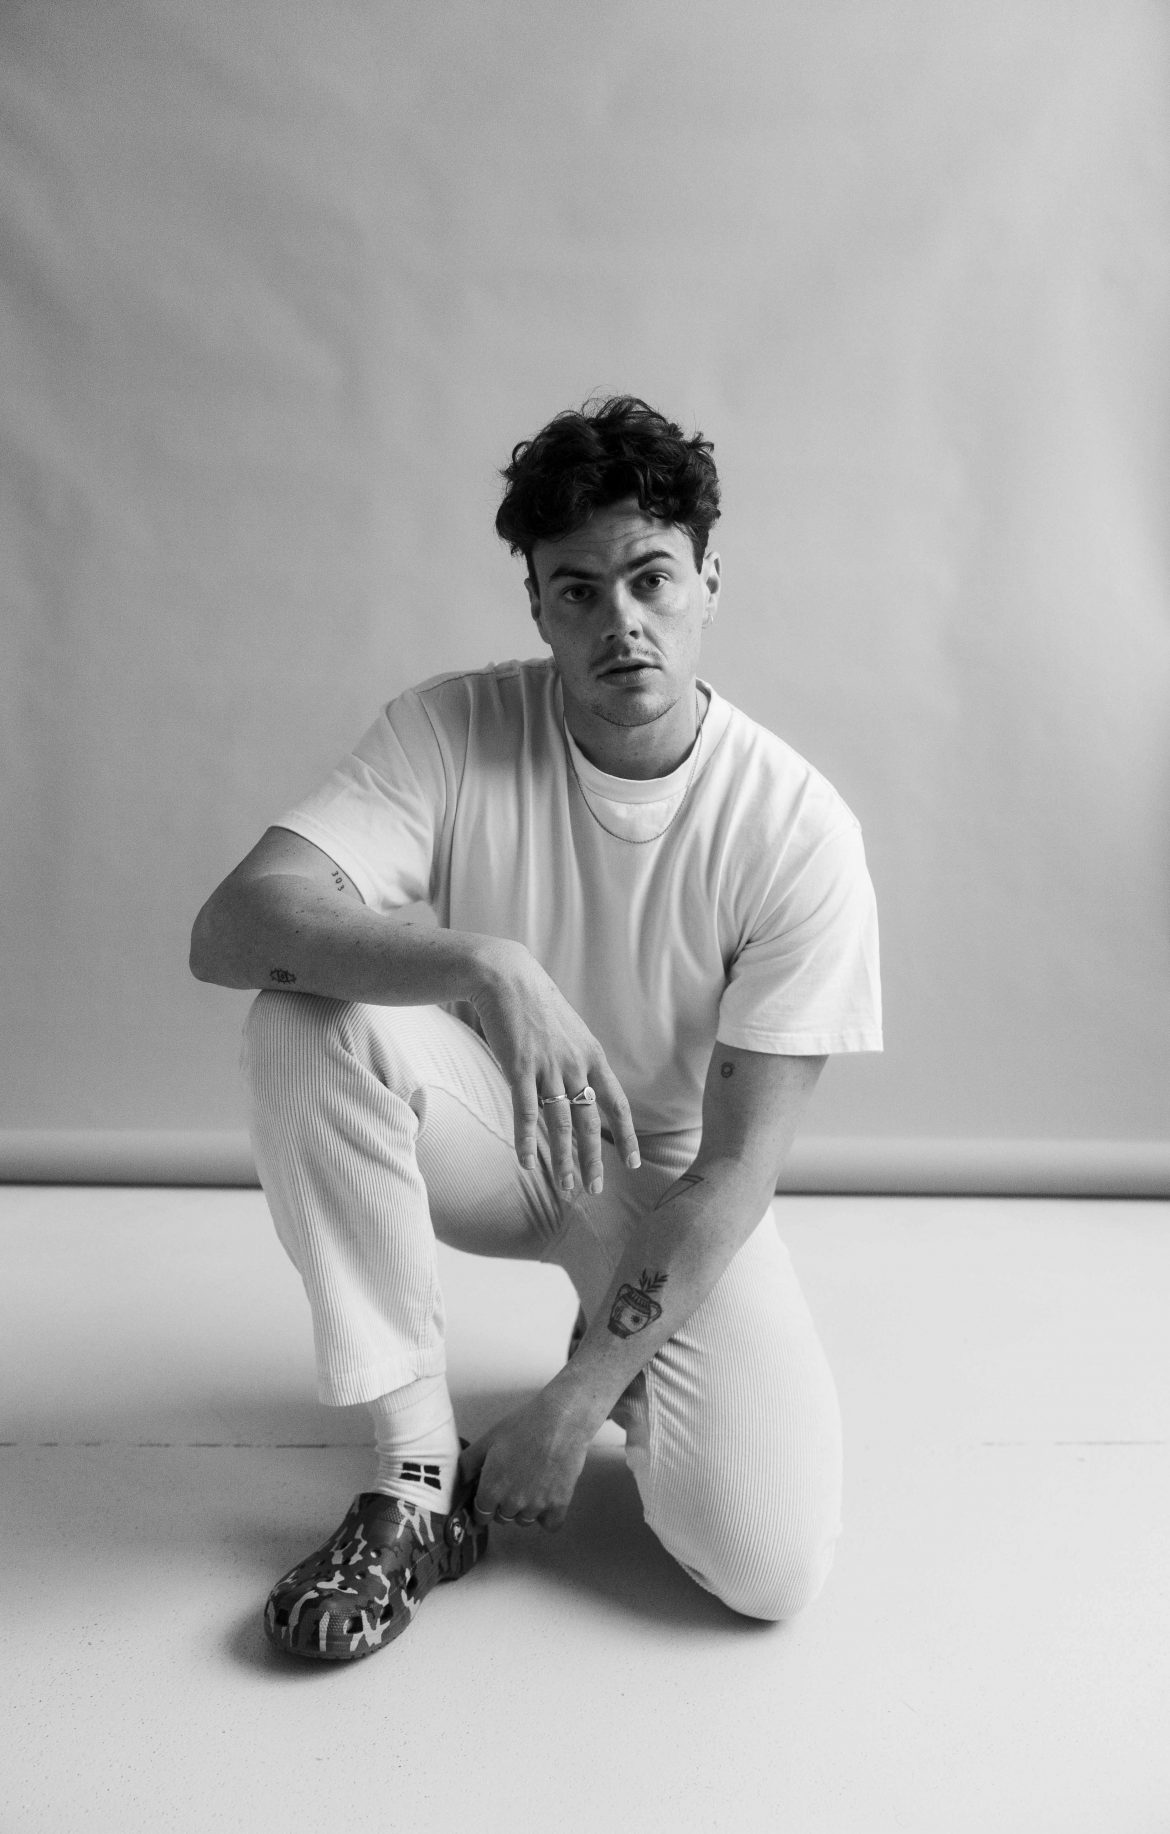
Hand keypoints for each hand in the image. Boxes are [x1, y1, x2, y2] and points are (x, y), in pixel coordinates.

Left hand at [459, 1388, 593, 1533]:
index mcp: (492, 1488)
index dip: (484, 1505)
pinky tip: (548, 1498)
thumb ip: (469, 1462)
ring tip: (533, 1483)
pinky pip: (550, 1525)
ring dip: (524, 1509)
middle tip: (514, 1480)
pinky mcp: (559, 1504)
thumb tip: (463, 1482)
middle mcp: (512, 1503)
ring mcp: (537, 1506)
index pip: (481, 1515)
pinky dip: (548, 1516)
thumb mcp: (489, 1438)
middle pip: (503, 1517)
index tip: (491, 1494)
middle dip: (503, 1504)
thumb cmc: (523, 1425)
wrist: (561, 1420)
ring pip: (525, 1520)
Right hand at [472, 940, 640, 1194]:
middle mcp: (576, 1066)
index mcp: (593, 1057)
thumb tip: (582, 1086)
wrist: (508, 977)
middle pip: (590, 1123)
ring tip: (565, 1189)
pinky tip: (526, 1164)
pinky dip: (526, 1141)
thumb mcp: (571, 1030)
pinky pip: (525, 1113)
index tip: (633, 1164)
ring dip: (563, 1161)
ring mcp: (548, 1068)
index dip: (627, 1136)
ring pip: (560, 1125)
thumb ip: (578, 1060)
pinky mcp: (519, 1069)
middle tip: (594, 1190)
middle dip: (593, 1161)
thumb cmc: (537, 1004)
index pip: (617, 1105)